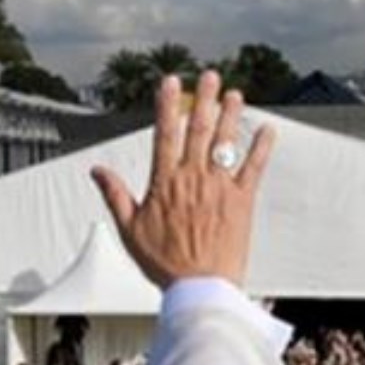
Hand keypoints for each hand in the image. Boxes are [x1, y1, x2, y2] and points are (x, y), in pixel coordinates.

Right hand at [92, 70, 274, 287]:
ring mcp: (219, 187)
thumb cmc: (166, 264)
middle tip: (209, 78)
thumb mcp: (129, 230)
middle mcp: (193, 178)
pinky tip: (268, 130)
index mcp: (165, 182)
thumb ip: (114, 195)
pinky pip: (254, 168)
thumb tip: (97, 172)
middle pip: (198, 129)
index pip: (165, 133)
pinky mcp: (241, 201)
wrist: (199, 287)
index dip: (167, 104)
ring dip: (231, 115)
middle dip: (204, 99)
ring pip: (226, 142)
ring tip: (234, 94)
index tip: (170, 82)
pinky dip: (262, 147)